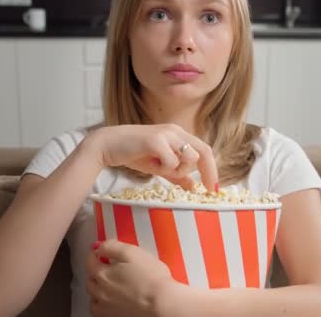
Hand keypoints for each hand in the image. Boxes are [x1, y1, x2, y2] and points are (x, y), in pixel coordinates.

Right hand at [86, 124, 217, 190]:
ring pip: (189, 157)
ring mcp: (166, 134)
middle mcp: (175, 131)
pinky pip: (171, 162)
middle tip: (204, 189)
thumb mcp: (158, 166)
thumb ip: (176, 174)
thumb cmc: (133, 154)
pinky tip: (150, 164)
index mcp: (178, 134)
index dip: (211, 169)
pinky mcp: (156, 141)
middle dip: (206, 172)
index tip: (213, 188)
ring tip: (160, 168)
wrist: (107, 145)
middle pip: (203, 152)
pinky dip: (163, 168)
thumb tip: (192, 186)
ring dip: (178, 169)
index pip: (204, 150)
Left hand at [86, 240, 174, 316]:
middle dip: (95, 270)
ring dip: (96, 288)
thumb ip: (112, 247)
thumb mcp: (132, 252)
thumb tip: (100, 246)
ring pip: (93, 296)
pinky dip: (100, 304)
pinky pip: (99, 311)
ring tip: (107, 284)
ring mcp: (106, 307)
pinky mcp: (113, 316)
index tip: (99, 251)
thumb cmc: (151, 279)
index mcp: (103, 274)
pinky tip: (109, 301)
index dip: (94, 253)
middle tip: (104, 266)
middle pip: (90, 279)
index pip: (90, 261)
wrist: (161, 303)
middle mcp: (100, 291)